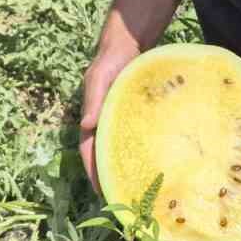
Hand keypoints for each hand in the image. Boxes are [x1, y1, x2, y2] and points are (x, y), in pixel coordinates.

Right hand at [77, 38, 140, 195]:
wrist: (130, 42)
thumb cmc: (112, 58)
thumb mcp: (100, 76)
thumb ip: (94, 98)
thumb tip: (86, 125)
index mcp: (92, 117)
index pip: (88, 150)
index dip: (92, 171)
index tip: (101, 191)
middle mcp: (104, 122)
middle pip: (105, 154)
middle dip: (110, 176)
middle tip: (123, 198)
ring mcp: (121, 120)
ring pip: (121, 149)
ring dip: (125, 167)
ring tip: (139, 189)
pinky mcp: (137, 115)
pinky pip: (138, 138)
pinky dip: (142, 152)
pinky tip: (155, 164)